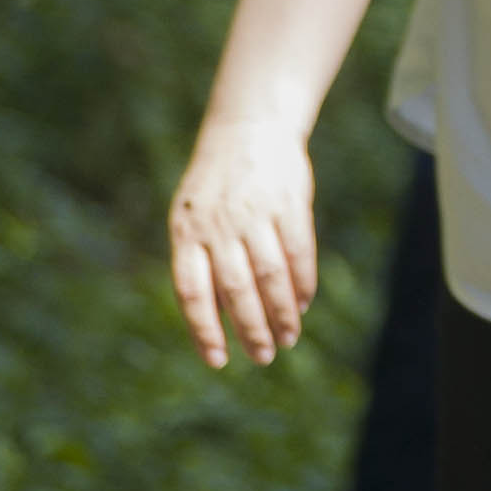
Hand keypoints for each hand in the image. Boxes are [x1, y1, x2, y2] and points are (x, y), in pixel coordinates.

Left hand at [169, 111, 323, 366]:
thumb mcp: (192, 218)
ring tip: (289, 338)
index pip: (192, 292)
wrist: (249, 129)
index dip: (204, 329)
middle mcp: (218, 226)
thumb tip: (214, 317)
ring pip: (270, 275)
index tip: (218, 361)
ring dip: (281, 312)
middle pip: (236, 289)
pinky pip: (299, 252)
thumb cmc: (216, 186)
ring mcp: (255, 213)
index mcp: (186, 233)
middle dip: (252, 329)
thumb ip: (200, 260)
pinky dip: (303, 282)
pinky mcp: (289, 203)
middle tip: (264, 357)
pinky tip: (303, 303)